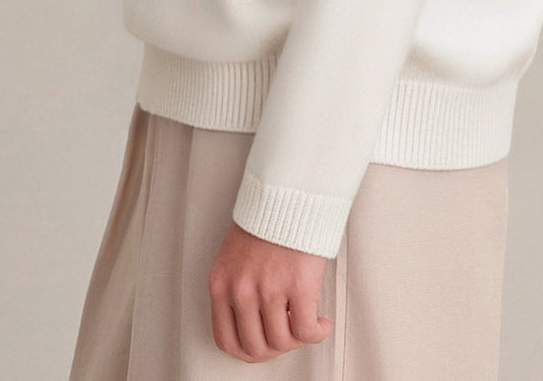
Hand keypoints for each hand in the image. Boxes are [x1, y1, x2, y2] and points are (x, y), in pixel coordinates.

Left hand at [208, 219, 333, 362]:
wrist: (289, 192)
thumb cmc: (265, 218)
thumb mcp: (234, 255)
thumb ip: (237, 286)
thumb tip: (251, 320)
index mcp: (221, 283)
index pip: (226, 339)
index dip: (248, 350)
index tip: (262, 345)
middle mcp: (241, 290)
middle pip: (255, 347)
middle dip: (274, 349)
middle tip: (287, 337)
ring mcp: (269, 289)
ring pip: (282, 342)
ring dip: (297, 340)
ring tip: (307, 325)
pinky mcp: (298, 286)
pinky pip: (306, 330)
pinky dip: (316, 333)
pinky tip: (321, 322)